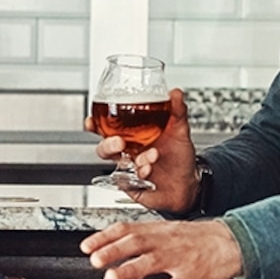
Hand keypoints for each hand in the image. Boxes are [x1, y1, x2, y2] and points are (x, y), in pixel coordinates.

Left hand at [80, 216, 241, 278]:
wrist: (230, 241)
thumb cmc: (196, 240)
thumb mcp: (166, 238)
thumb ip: (138, 253)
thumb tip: (111, 269)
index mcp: (157, 230)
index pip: (126, 229)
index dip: (104, 237)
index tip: (86, 246)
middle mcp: (165, 241)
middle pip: (136, 242)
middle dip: (113, 251)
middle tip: (95, 261)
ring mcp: (179, 257)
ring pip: (152, 261)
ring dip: (130, 270)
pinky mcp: (192, 273)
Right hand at [95, 86, 199, 211]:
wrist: (189, 186)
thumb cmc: (179, 158)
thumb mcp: (180, 131)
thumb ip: (177, 111)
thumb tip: (175, 93)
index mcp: (134, 136)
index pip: (108, 129)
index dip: (95, 125)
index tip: (90, 121)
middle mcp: (129, 152)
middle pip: (105, 148)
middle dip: (108, 145)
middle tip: (120, 142)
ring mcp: (130, 169)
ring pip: (118, 165)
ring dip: (134, 160)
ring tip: (150, 157)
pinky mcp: (134, 185)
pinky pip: (127, 182)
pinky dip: (139, 174)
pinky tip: (150, 170)